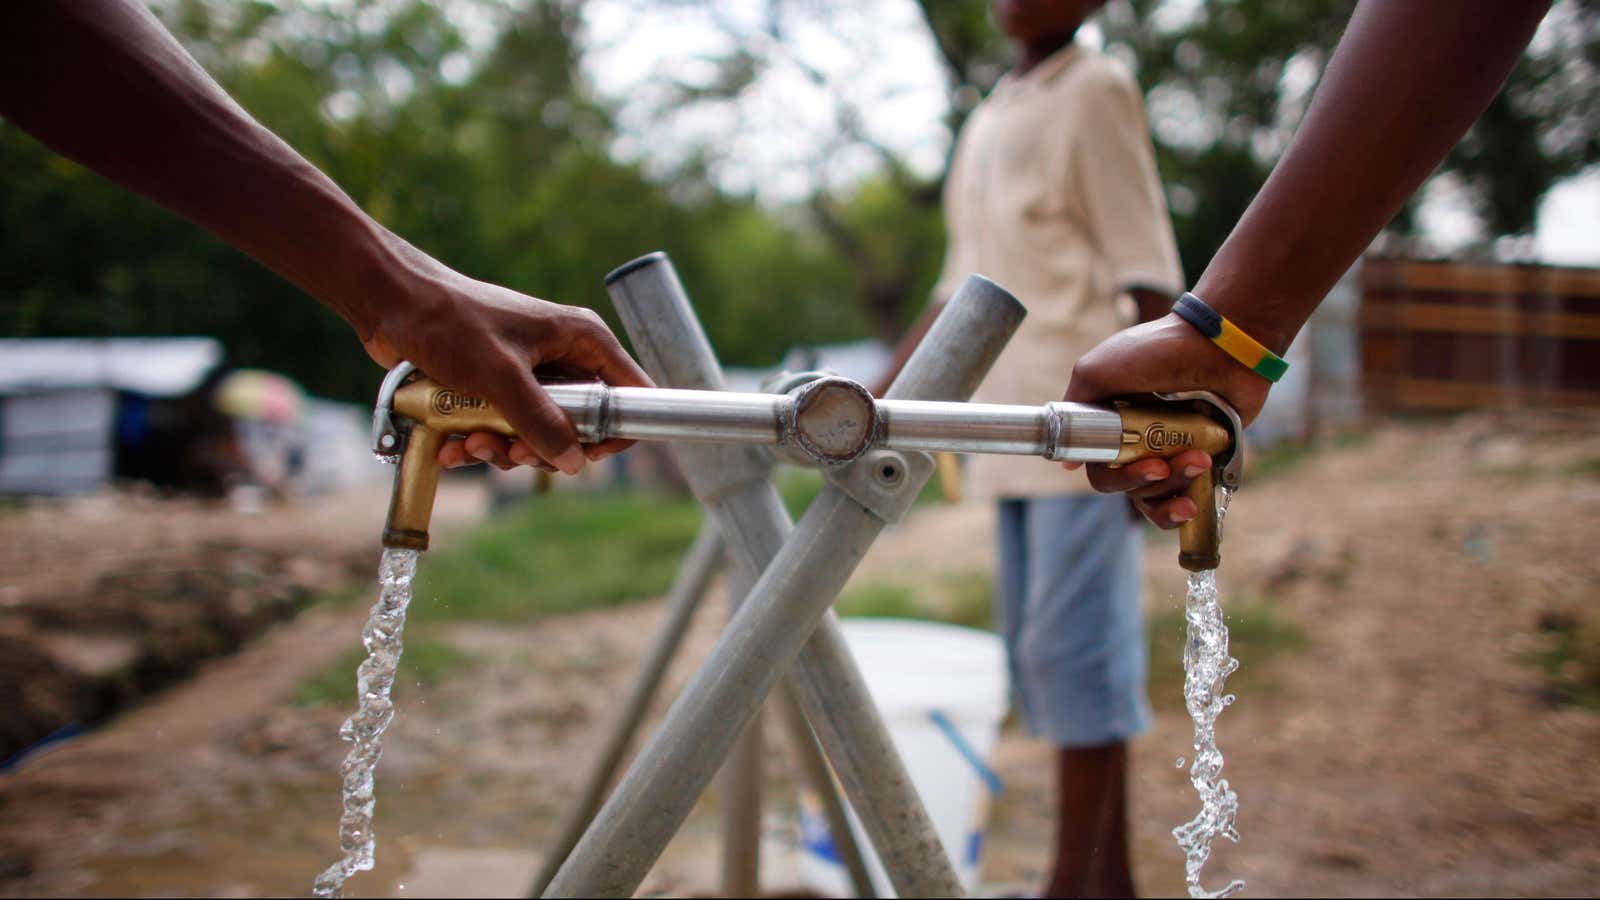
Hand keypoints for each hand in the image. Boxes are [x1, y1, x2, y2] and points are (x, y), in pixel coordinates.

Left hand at [360, 262, 651, 474]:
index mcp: (581, 339)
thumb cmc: (448, 321)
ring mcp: (528, 374)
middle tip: (515, 453)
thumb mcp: (500, 375)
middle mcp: (561, 356)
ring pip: (537, 433)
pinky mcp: (496, 388)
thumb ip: (541, 420)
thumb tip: (574, 463)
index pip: (631, 392)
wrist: (389, 301)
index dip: (618, 430)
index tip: (587, 455)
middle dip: (545, 448)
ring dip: (504, 450)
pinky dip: (478, 444)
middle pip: (580, 424)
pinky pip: (502, 430)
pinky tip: (451, 447)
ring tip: (470, 443)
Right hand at [1063, 313, 1269, 528]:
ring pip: (1159, 496)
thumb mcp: (1097, 369)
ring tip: (1198, 463)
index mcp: (1115, 425)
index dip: (1114, 477)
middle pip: (1131, 488)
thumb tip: (1067, 463)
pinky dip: (1187, 507)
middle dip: (1145, 482)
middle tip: (1164, 466)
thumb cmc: (1158, 351)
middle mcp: (1142, 442)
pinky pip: (1192, 498)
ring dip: (1172, 491)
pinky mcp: (1209, 457)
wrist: (1220, 343)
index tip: (1128, 463)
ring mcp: (1175, 450)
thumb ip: (1075, 408)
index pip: (1103, 470)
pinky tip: (1193, 503)